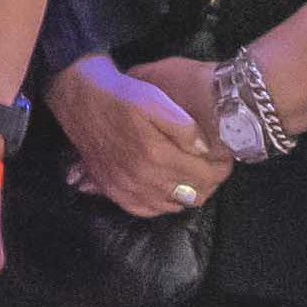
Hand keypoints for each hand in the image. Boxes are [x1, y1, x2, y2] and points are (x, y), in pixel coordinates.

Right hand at [49, 56, 220, 215]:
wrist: (81, 100)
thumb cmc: (122, 96)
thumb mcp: (156, 99)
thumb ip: (184, 126)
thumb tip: (203, 150)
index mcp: (156, 156)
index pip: (204, 177)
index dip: (220, 170)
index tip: (225, 160)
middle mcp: (141, 179)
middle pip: (191, 196)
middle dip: (208, 184)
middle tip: (212, 169)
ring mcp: (125, 189)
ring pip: (171, 206)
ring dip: (186, 194)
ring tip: (192, 177)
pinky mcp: (112, 191)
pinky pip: (144, 210)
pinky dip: (161, 204)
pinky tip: (165, 191)